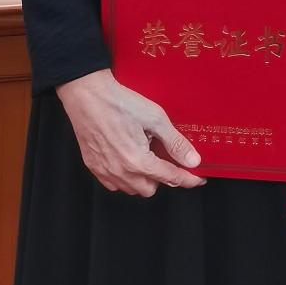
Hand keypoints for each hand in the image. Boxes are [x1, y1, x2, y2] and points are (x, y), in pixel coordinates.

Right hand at [57, 68, 206, 196]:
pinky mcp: (94, 167)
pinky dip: (125, 177)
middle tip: (164, 157)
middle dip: (162, 177)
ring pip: (132, 189)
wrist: (88, 95)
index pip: (170, 178)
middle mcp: (121, 172)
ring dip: (143, 179)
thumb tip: (193, 160)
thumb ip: (175, 143)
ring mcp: (105, 172)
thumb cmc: (120, 103)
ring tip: (144, 154)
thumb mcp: (155, 118)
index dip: (188, 180)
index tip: (198, 180)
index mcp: (138, 161)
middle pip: (151, 189)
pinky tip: (127, 158)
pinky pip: (115, 184)